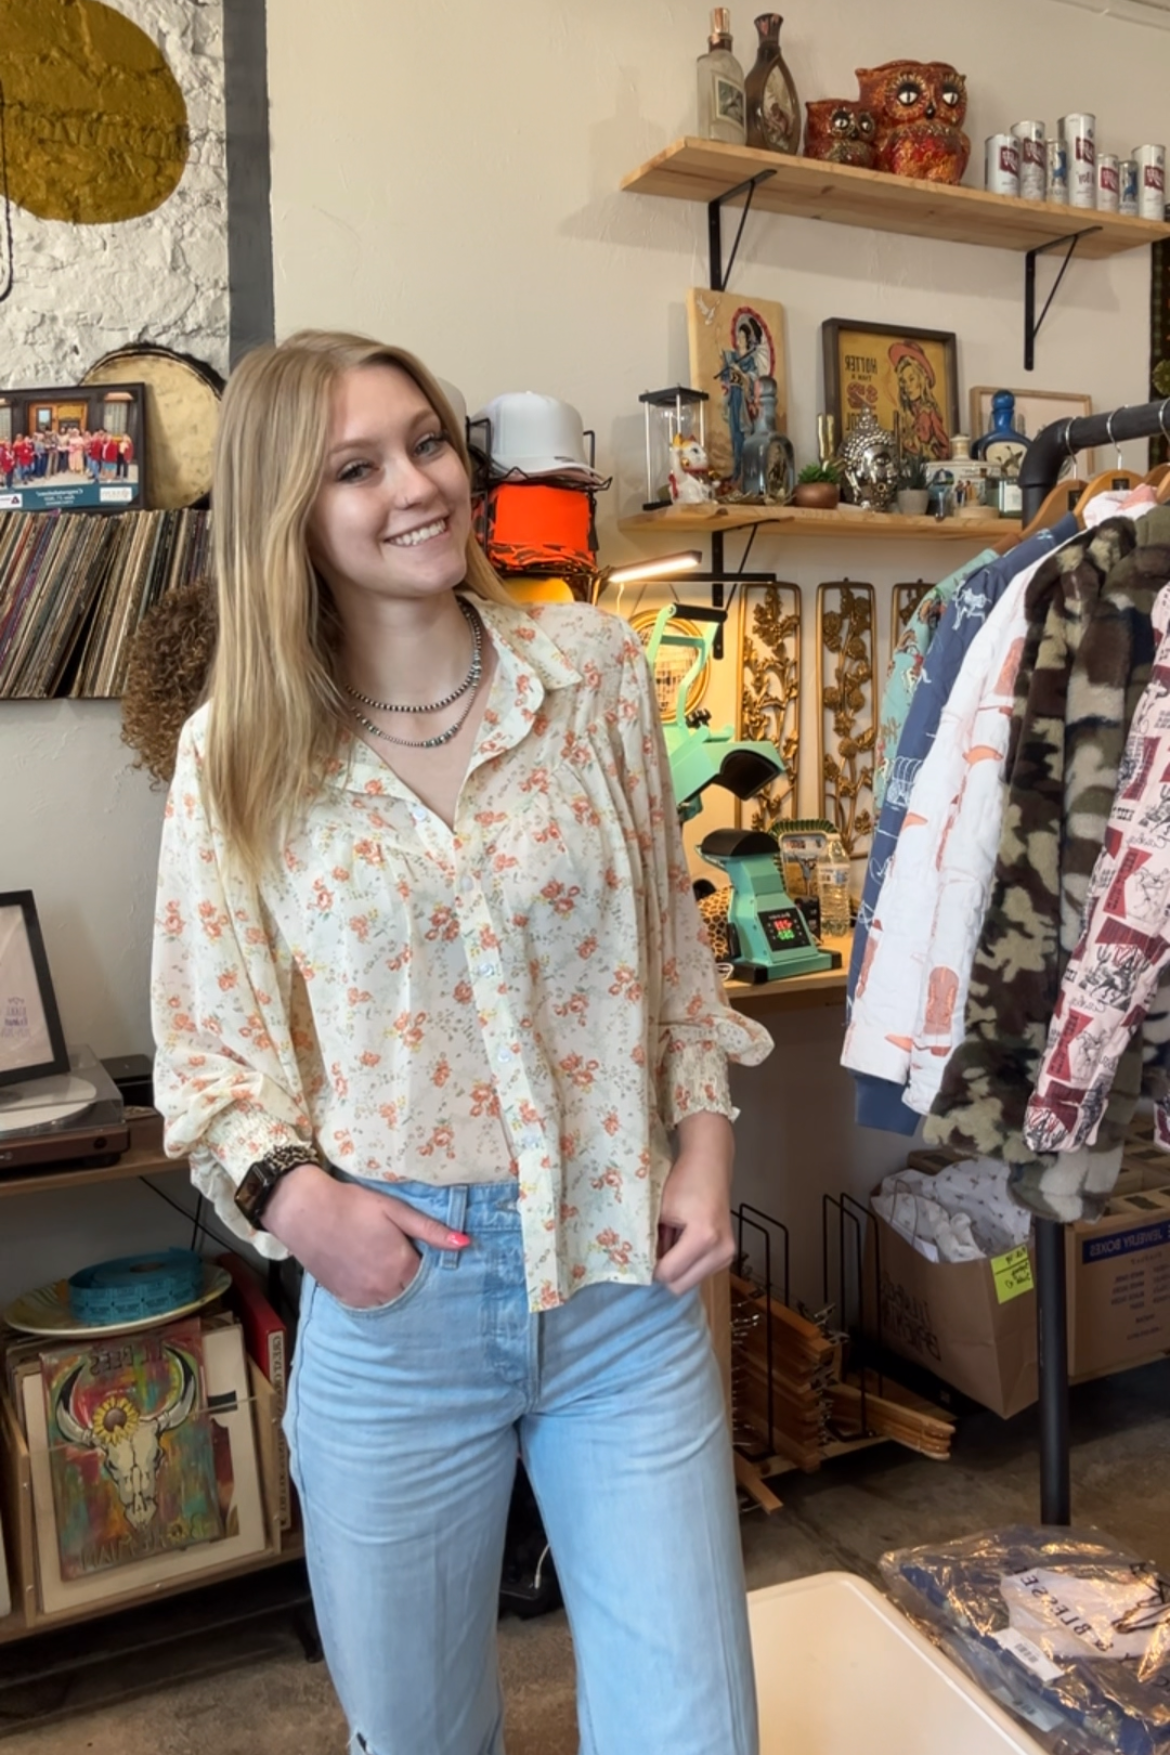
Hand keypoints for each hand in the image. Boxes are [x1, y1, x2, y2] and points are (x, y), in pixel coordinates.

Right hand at [262, 1163, 468, 1307]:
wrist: (305, 1212)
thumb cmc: (353, 1205)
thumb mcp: (395, 1211)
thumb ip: (430, 1231)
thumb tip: (466, 1243)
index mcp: (402, 1265)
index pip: (430, 1278)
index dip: (433, 1268)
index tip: (431, 1258)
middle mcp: (385, 1288)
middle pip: (413, 1293)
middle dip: (417, 1283)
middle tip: (412, 1265)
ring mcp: (364, 1297)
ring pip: (392, 1302)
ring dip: (398, 1292)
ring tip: (391, 1271)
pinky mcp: (345, 1299)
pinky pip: (371, 1306)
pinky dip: (377, 1297)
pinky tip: (374, 1279)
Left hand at [653, 1113, 734, 1296]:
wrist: (710, 1165)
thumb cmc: (682, 1182)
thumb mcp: (660, 1211)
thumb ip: (650, 1241)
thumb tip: (641, 1267)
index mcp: (703, 1237)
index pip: (669, 1274)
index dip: (651, 1268)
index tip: (643, 1254)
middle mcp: (721, 1251)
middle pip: (681, 1286)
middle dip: (665, 1273)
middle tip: (655, 1252)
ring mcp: (728, 1255)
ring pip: (690, 1283)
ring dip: (677, 1270)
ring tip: (672, 1244)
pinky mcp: (729, 1255)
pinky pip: (700, 1273)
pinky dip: (688, 1265)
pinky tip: (684, 1244)